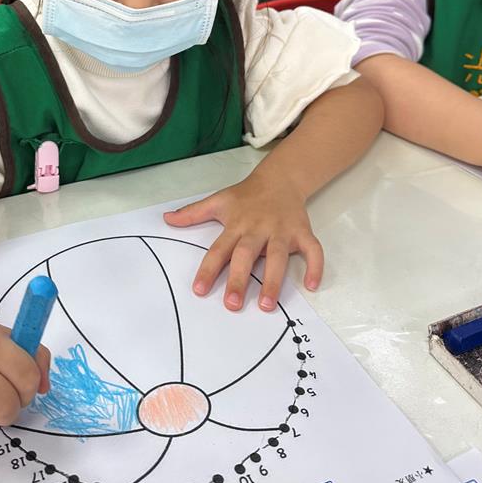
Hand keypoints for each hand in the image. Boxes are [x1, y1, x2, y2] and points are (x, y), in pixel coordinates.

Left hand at [163, 172, 323, 312]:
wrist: (280, 178)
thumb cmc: (247, 195)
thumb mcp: (218, 201)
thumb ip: (193, 213)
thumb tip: (166, 219)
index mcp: (236, 224)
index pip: (219, 249)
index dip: (208, 269)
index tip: (199, 290)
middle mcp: (258, 228)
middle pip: (246, 255)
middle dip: (239, 279)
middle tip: (232, 304)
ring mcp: (281, 230)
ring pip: (277, 256)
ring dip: (272, 280)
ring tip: (265, 304)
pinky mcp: (302, 231)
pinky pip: (312, 249)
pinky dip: (315, 266)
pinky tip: (312, 285)